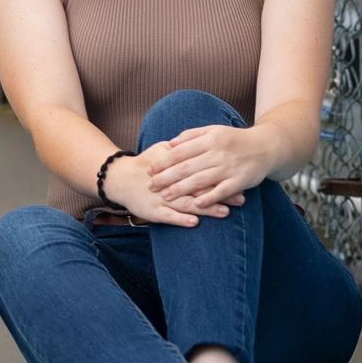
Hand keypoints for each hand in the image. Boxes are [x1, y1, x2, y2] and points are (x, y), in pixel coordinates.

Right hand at [114, 148, 245, 227]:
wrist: (120, 179)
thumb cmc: (146, 163)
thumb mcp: (164, 149)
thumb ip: (184, 147)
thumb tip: (206, 139)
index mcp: (177, 166)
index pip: (203, 169)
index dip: (222, 174)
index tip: (240, 177)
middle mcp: (171, 182)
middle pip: (200, 187)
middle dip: (221, 194)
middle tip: (241, 198)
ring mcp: (162, 198)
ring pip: (187, 203)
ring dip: (207, 208)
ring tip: (225, 212)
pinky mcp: (154, 212)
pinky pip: (169, 217)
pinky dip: (181, 219)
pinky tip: (195, 222)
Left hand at [145, 125, 269, 210]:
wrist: (267, 147)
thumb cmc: (236, 139)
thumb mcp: (214, 130)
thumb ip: (192, 135)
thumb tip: (170, 143)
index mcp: (210, 139)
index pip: (180, 151)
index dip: (163, 161)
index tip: (149, 169)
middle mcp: (218, 152)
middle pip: (186, 167)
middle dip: (165, 177)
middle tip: (150, 186)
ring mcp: (229, 167)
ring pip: (200, 180)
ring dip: (181, 189)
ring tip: (165, 196)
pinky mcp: (239, 181)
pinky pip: (221, 191)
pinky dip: (208, 198)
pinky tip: (196, 205)